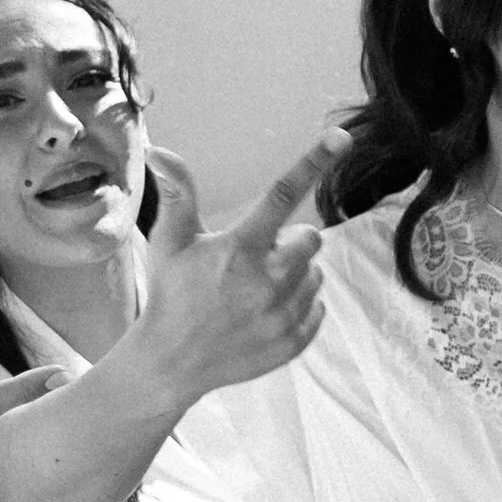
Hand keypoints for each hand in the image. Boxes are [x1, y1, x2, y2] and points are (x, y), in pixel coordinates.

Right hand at [138, 129, 343, 411]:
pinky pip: (317, 308)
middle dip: (290, 241)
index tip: (341, 138)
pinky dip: (299, 306)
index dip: (314, 162)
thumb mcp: (169, 243)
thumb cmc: (171, 294)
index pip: (283, 195)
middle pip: (310, 239)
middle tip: (256, 259)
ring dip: (294, 275)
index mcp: (240, 249)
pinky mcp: (294, 341)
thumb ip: (177, 195)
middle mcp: (268, 280)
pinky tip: (264, 313)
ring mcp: (283, 314)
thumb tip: (160, 151)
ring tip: (254, 290)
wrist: (171, 363)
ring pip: (315, 275)